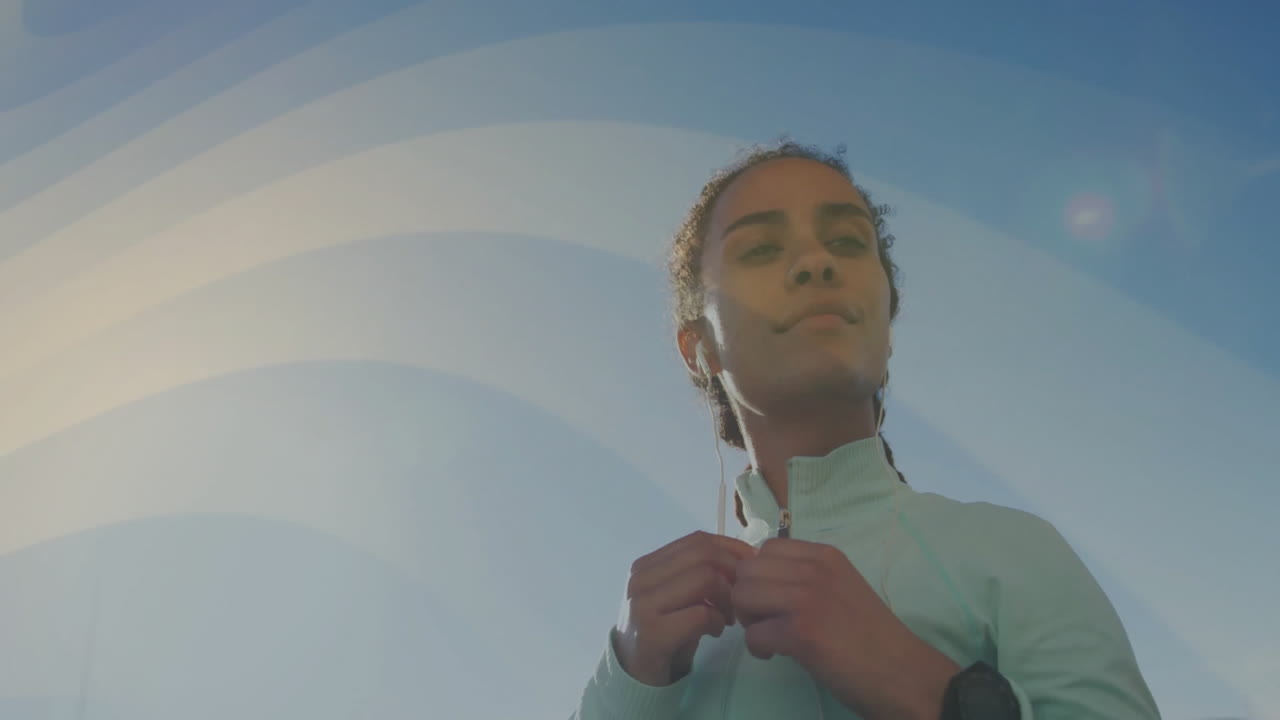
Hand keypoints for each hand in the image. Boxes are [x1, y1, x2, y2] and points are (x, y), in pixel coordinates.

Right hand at [614, 530, 755, 685]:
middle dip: (733, 573)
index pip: (698, 540)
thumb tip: (745, 556)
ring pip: (704, 579)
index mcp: (647, 564)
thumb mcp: (679, 595)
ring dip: (727, 598)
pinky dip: (717, 621)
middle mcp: (641, 578)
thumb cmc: (666, 631)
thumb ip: (699, 572)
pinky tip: (716, 631)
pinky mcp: (652, 632)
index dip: (731, 549)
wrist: (636, 674)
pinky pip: (700, 614)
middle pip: (703, 555)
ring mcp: (643, 604)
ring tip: (728, 617)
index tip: (751, 567)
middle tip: (741, 598)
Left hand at [731, 538, 959, 717]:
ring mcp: (807, 599)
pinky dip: (757, 648)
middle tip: (765, 621)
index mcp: (826, 556)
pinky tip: (775, 654)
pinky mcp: (802, 633)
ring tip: (770, 637)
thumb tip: (763, 579)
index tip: (771, 599)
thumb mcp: (842, 587)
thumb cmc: (872, 636)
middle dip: (748, 598)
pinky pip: (753, 633)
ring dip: (749, 621)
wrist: (904, 673)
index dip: (760, 574)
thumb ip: (807, 577)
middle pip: (748, 571)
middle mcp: (814, 570)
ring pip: (743, 596)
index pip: (767, 548)